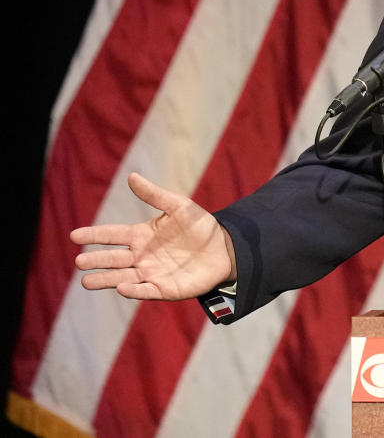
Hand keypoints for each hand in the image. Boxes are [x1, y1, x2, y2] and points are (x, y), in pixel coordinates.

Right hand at [71, 172, 236, 299]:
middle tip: (79, 261)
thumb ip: (155, 195)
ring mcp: (151, 273)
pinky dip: (134, 290)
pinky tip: (122, 288)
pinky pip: (146, 290)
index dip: (94, 235)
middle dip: (96, 260)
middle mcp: (142, 256)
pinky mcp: (165, 289)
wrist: (225, 249)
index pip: (113, 235)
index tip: (74, 235)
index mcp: (142, 235)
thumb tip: (131, 176)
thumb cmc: (200, 227)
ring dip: (105, 280)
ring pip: (122, 278)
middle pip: (113, 258)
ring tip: (86, 281)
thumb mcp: (179, 206)